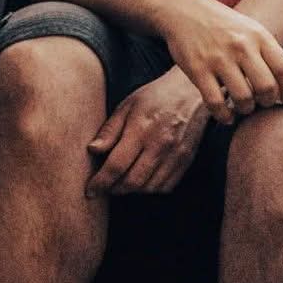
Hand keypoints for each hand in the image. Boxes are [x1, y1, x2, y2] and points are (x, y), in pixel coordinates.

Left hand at [84, 68, 208, 196]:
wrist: (191, 91)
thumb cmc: (155, 97)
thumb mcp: (127, 106)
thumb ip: (110, 130)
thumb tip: (93, 150)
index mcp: (141, 129)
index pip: (116, 165)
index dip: (101, 182)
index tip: (90, 191)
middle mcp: (160, 145)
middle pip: (133, 182)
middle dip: (114, 190)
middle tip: (105, 187)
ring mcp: (176, 154)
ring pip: (149, 187)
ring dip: (133, 190)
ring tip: (123, 182)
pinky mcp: (187, 160)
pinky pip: (166, 186)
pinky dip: (152, 188)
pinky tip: (144, 179)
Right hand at [158, 0, 282, 121]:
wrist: (185, 11)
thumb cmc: (225, 26)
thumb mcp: (252, 31)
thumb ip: (272, 53)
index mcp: (259, 36)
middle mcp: (241, 46)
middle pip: (267, 87)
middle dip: (268, 102)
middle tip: (263, 103)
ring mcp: (218, 58)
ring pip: (243, 98)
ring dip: (246, 109)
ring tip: (244, 107)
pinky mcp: (197, 69)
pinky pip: (216, 102)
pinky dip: (224, 115)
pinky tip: (227, 115)